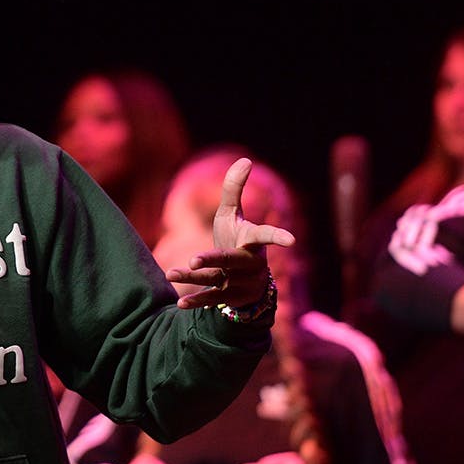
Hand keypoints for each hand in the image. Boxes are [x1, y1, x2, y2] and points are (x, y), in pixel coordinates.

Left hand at [166, 157, 295, 310]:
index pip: (265, 235)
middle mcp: (248, 263)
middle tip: (195, 258)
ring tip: (171, 273)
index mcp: (252, 242)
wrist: (246, 282)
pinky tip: (180, 304)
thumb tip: (245, 159)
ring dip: (192, 278)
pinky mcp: (227, 297)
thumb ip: (235, 190)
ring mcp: (238, 282)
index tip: (292, 240)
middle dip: (214, 258)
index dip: (278, 236)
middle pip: (230, 259)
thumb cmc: (238, 240)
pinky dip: (196, 301)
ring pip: (214, 280)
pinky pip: (211, 299)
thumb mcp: (233, 215)